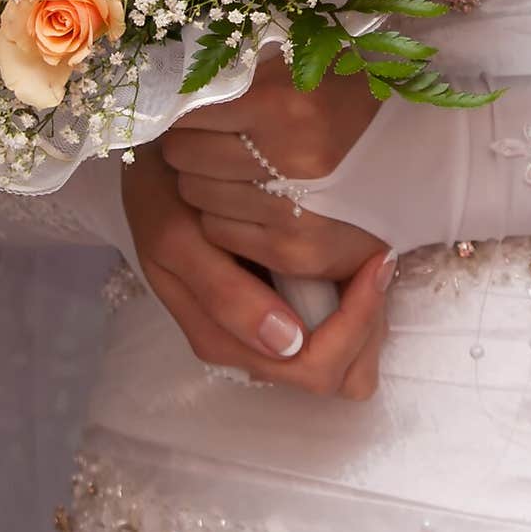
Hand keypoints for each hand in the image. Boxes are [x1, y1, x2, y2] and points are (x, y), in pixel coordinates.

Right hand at [122, 141, 394, 398]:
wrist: (152, 160)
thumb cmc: (161, 195)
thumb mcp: (176, 237)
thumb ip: (225, 294)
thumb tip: (285, 345)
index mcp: (224, 339)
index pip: (314, 368)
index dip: (353, 325)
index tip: (374, 260)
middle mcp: (249, 345)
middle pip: (338, 372)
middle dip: (366, 322)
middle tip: (378, 257)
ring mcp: (266, 328)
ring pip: (345, 357)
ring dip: (365, 313)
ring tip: (369, 254)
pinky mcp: (281, 301)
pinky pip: (337, 324)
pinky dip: (353, 297)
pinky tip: (353, 254)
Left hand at [161, 54, 383, 281]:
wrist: (428, 163)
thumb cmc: (359, 104)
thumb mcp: (308, 69)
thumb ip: (247, 73)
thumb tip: (181, 83)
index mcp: (285, 105)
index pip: (189, 112)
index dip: (184, 110)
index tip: (191, 110)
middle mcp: (286, 160)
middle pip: (185, 154)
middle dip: (190, 145)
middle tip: (212, 139)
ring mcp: (290, 213)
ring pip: (196, 195)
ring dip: (205, 181)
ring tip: (235, 168)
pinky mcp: (295, 252)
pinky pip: (219, 232)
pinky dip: (224, 216)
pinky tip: (250, 200)